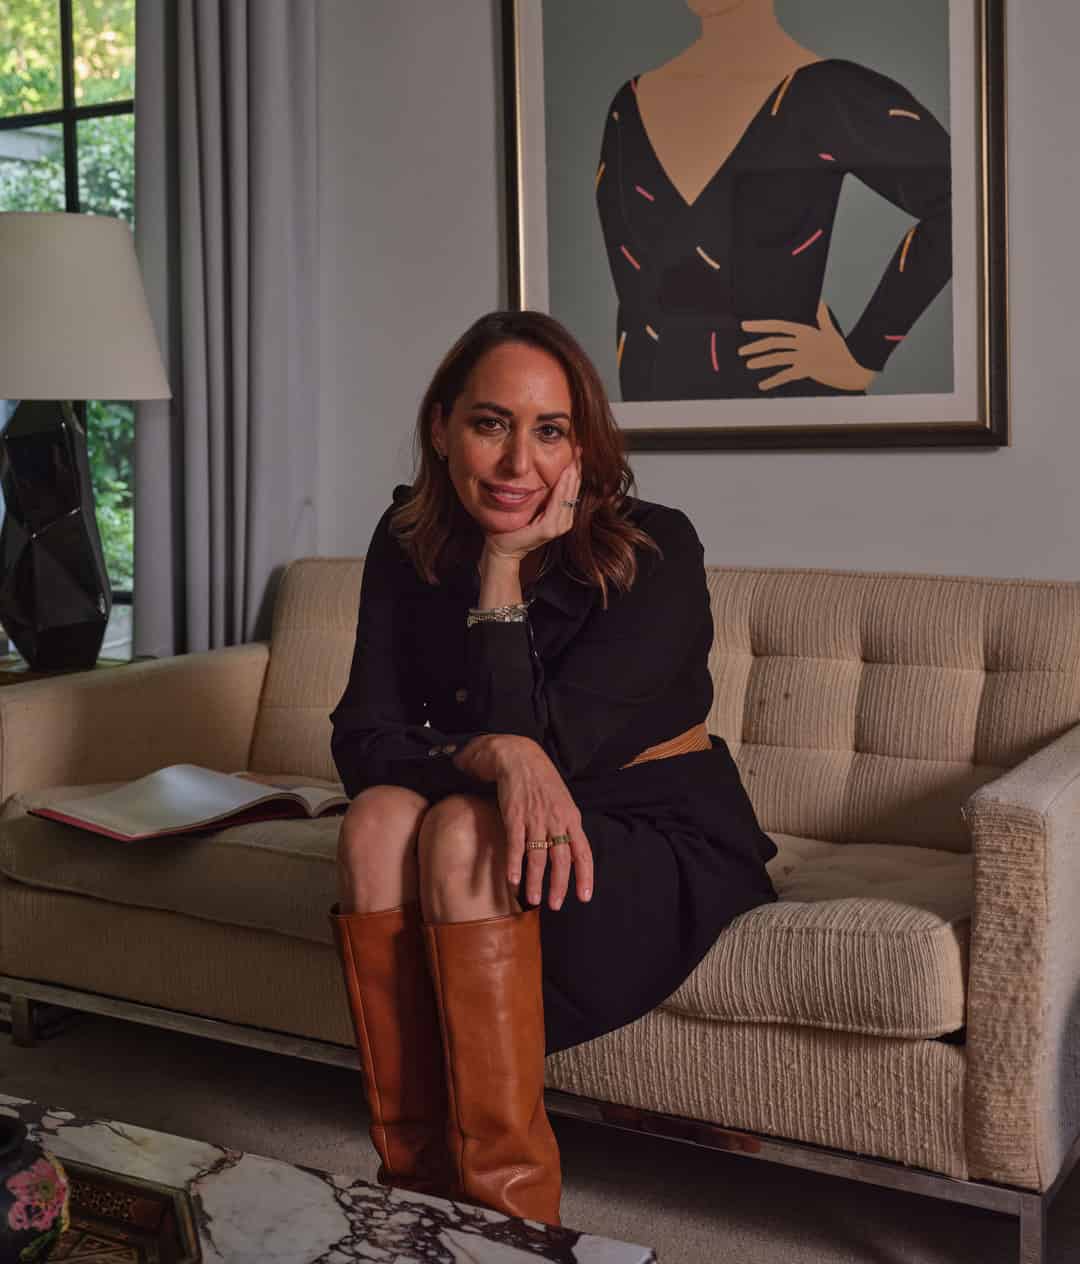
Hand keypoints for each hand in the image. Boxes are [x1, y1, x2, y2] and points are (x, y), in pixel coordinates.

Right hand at [453, 734, 593, 910]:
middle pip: (561, 860)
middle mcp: (556, 821)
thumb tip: (571, 853)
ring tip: (534, 900)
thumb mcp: (563, 802)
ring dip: (535, 881)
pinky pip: (516, 845)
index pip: (583, 852)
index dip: (585, 876)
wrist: (520, 758)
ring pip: (538, 856)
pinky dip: (514, 864)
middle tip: (555, 905)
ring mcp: (535, 819)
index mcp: (572, 818)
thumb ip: (568, 827)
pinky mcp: (514, 816)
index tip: (584, 897)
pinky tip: (512, 879)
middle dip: (559, 885)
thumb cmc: (543, 782)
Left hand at [482, 458, 581, 567]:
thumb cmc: (514, 528)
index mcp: (561, 515)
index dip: (575, 470)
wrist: (503, 549)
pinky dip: (562, 487)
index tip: (577, 452)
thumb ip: (541, 495)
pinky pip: (558, 503)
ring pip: (569, 494)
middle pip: (574, 489)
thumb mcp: (531, 507)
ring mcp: (558, 525)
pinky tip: (565, 474)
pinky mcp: (549, 528)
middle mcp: (564, 520)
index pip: (571, 489)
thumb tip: (544, 475)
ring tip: (575, 458)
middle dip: (576, 468)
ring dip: (572, 475)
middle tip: (579, 448)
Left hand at [739, 301, 876, 392]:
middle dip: (755, 347)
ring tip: (749, 364)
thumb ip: (823, 317)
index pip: (778, 326)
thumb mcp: (831, 331)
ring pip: (777, 358)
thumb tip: (820, 301)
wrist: (855, 366)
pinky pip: (785, 376)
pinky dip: (772, 381)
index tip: (745, 326)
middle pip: (774, 343)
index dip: (761, 325)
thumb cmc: (843, 349)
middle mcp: (802, 343)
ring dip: (761, 361)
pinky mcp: (806, 370)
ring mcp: (804, 357)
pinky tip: (762, 385)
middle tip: (742, 351)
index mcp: (805, 331)